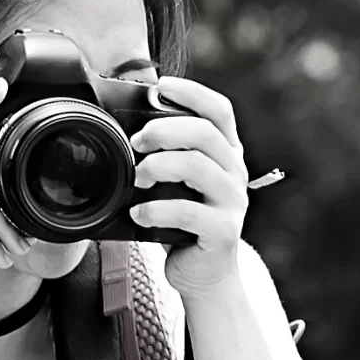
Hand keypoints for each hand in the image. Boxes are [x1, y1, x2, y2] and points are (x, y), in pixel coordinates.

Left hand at [125, 76, 251, 296]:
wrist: (204, 272)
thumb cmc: (184, 222)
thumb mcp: (177, 182)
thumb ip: (166, 155)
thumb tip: (125, 128)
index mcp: (226, 153)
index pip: (220, 111)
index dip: (192, 93)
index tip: (162, 87)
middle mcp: (234, 172)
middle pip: (205, 133)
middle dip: (164, 130)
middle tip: (136, 141)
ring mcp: (232, 201)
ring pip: (198, 166)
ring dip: (158, 166)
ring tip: (136, 179)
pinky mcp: (223, 230)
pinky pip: (188, 211)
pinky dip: (156, 210)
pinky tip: (139, 214)